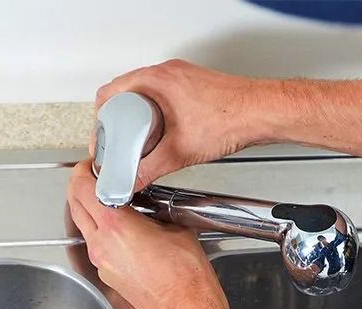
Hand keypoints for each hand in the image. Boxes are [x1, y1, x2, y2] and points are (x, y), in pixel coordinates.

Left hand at [67, 160, 230, 308]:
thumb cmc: (186, 276)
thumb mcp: (175, 228)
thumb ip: (154, 211)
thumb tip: (149, 206)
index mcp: (116, 226)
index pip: (83, 188)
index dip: (84, 172)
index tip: (93, 167)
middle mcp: (102, 245)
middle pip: (76, 206)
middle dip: (81, 188)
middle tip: (94, 179)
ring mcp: (102, 263)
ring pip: (85, 228)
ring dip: (91, 211)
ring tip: (111, 204)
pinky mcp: (108, 276)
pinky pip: (98, 247)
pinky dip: (103, 234)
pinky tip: (123, 232)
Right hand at [91, 60, 270, 190]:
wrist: (262, 113)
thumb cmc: (232, 119)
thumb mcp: (179, 151)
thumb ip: (149, 170)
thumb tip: (131, 183)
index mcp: (156, 79)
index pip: (109, 93)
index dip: (99, 119)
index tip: (101, 140)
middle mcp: (167, 73)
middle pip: (124, 93)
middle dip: (116, 120)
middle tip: (116, 143)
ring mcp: (182, 77)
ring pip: (144, 94)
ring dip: (136, 116)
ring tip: (138, 140)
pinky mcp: (194, 86)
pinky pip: (163, 96)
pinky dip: (155, 113)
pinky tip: (163, 132)